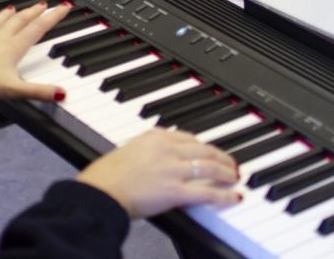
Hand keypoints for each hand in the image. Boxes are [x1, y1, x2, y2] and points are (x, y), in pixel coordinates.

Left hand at [0, 2, 70, 102]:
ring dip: (14, 13)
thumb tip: (61, 94)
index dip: (53, 17)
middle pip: (22, 20)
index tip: (63, 6)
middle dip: (36, 11)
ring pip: (4, 21)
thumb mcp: (14, 89)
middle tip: (45, 4)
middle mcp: (2, 39)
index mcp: (15, 47)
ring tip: (17, 7)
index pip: (39, 28)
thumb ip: (38, 92)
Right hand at [76, 129, 240, 218]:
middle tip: (230, 164)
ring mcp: (172, 169)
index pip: (187, 137)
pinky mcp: (174, 191)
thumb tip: (156, 161)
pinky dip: (224, 194)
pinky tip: (233, 196)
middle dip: (221, 157)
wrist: (99, 192)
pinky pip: (207, 192)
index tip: (210, 150)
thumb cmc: (104, 177)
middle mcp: (166, 149)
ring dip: (227, 172)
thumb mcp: (127, 152)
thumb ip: (146, 152)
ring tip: (234, 177)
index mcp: (154, 137)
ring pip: (209, 167)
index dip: (203, 146)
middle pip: (203, 149)